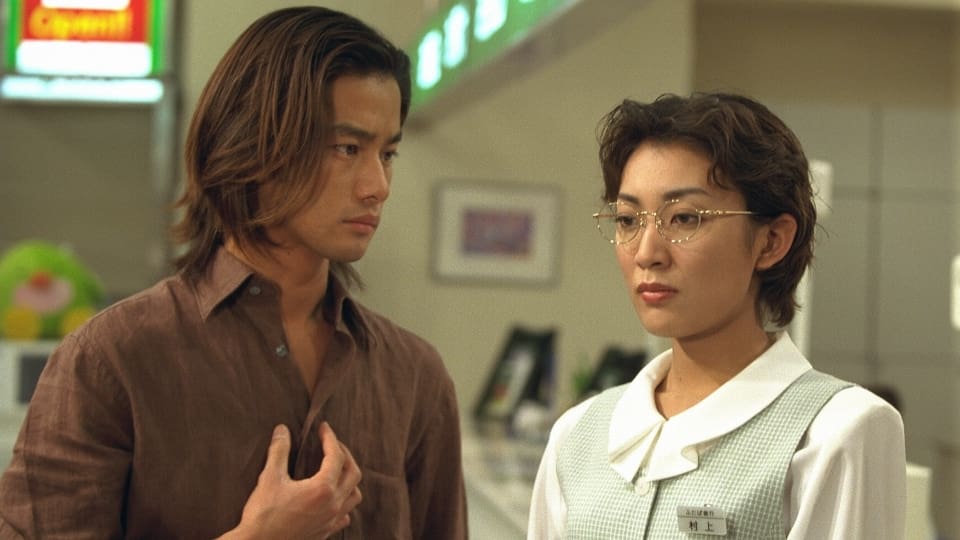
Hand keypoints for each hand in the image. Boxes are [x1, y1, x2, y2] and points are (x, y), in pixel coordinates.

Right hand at [221, 422, 361, 538]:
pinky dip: (344, 502)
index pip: (336, 456)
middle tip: (331, 443)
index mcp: (323, 489)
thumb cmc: (263, 513)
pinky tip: (333, 498)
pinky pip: (345, 515)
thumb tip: (282, 430)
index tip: (322, 427)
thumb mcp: (269, 478)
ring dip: (349, 478)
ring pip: (354, 495)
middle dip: (344, 454)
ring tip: (337, 468)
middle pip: (352, 473)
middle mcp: (333, 505)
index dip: (330, 438)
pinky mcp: (326, 532)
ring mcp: (331, 520)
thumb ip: (279, 451)